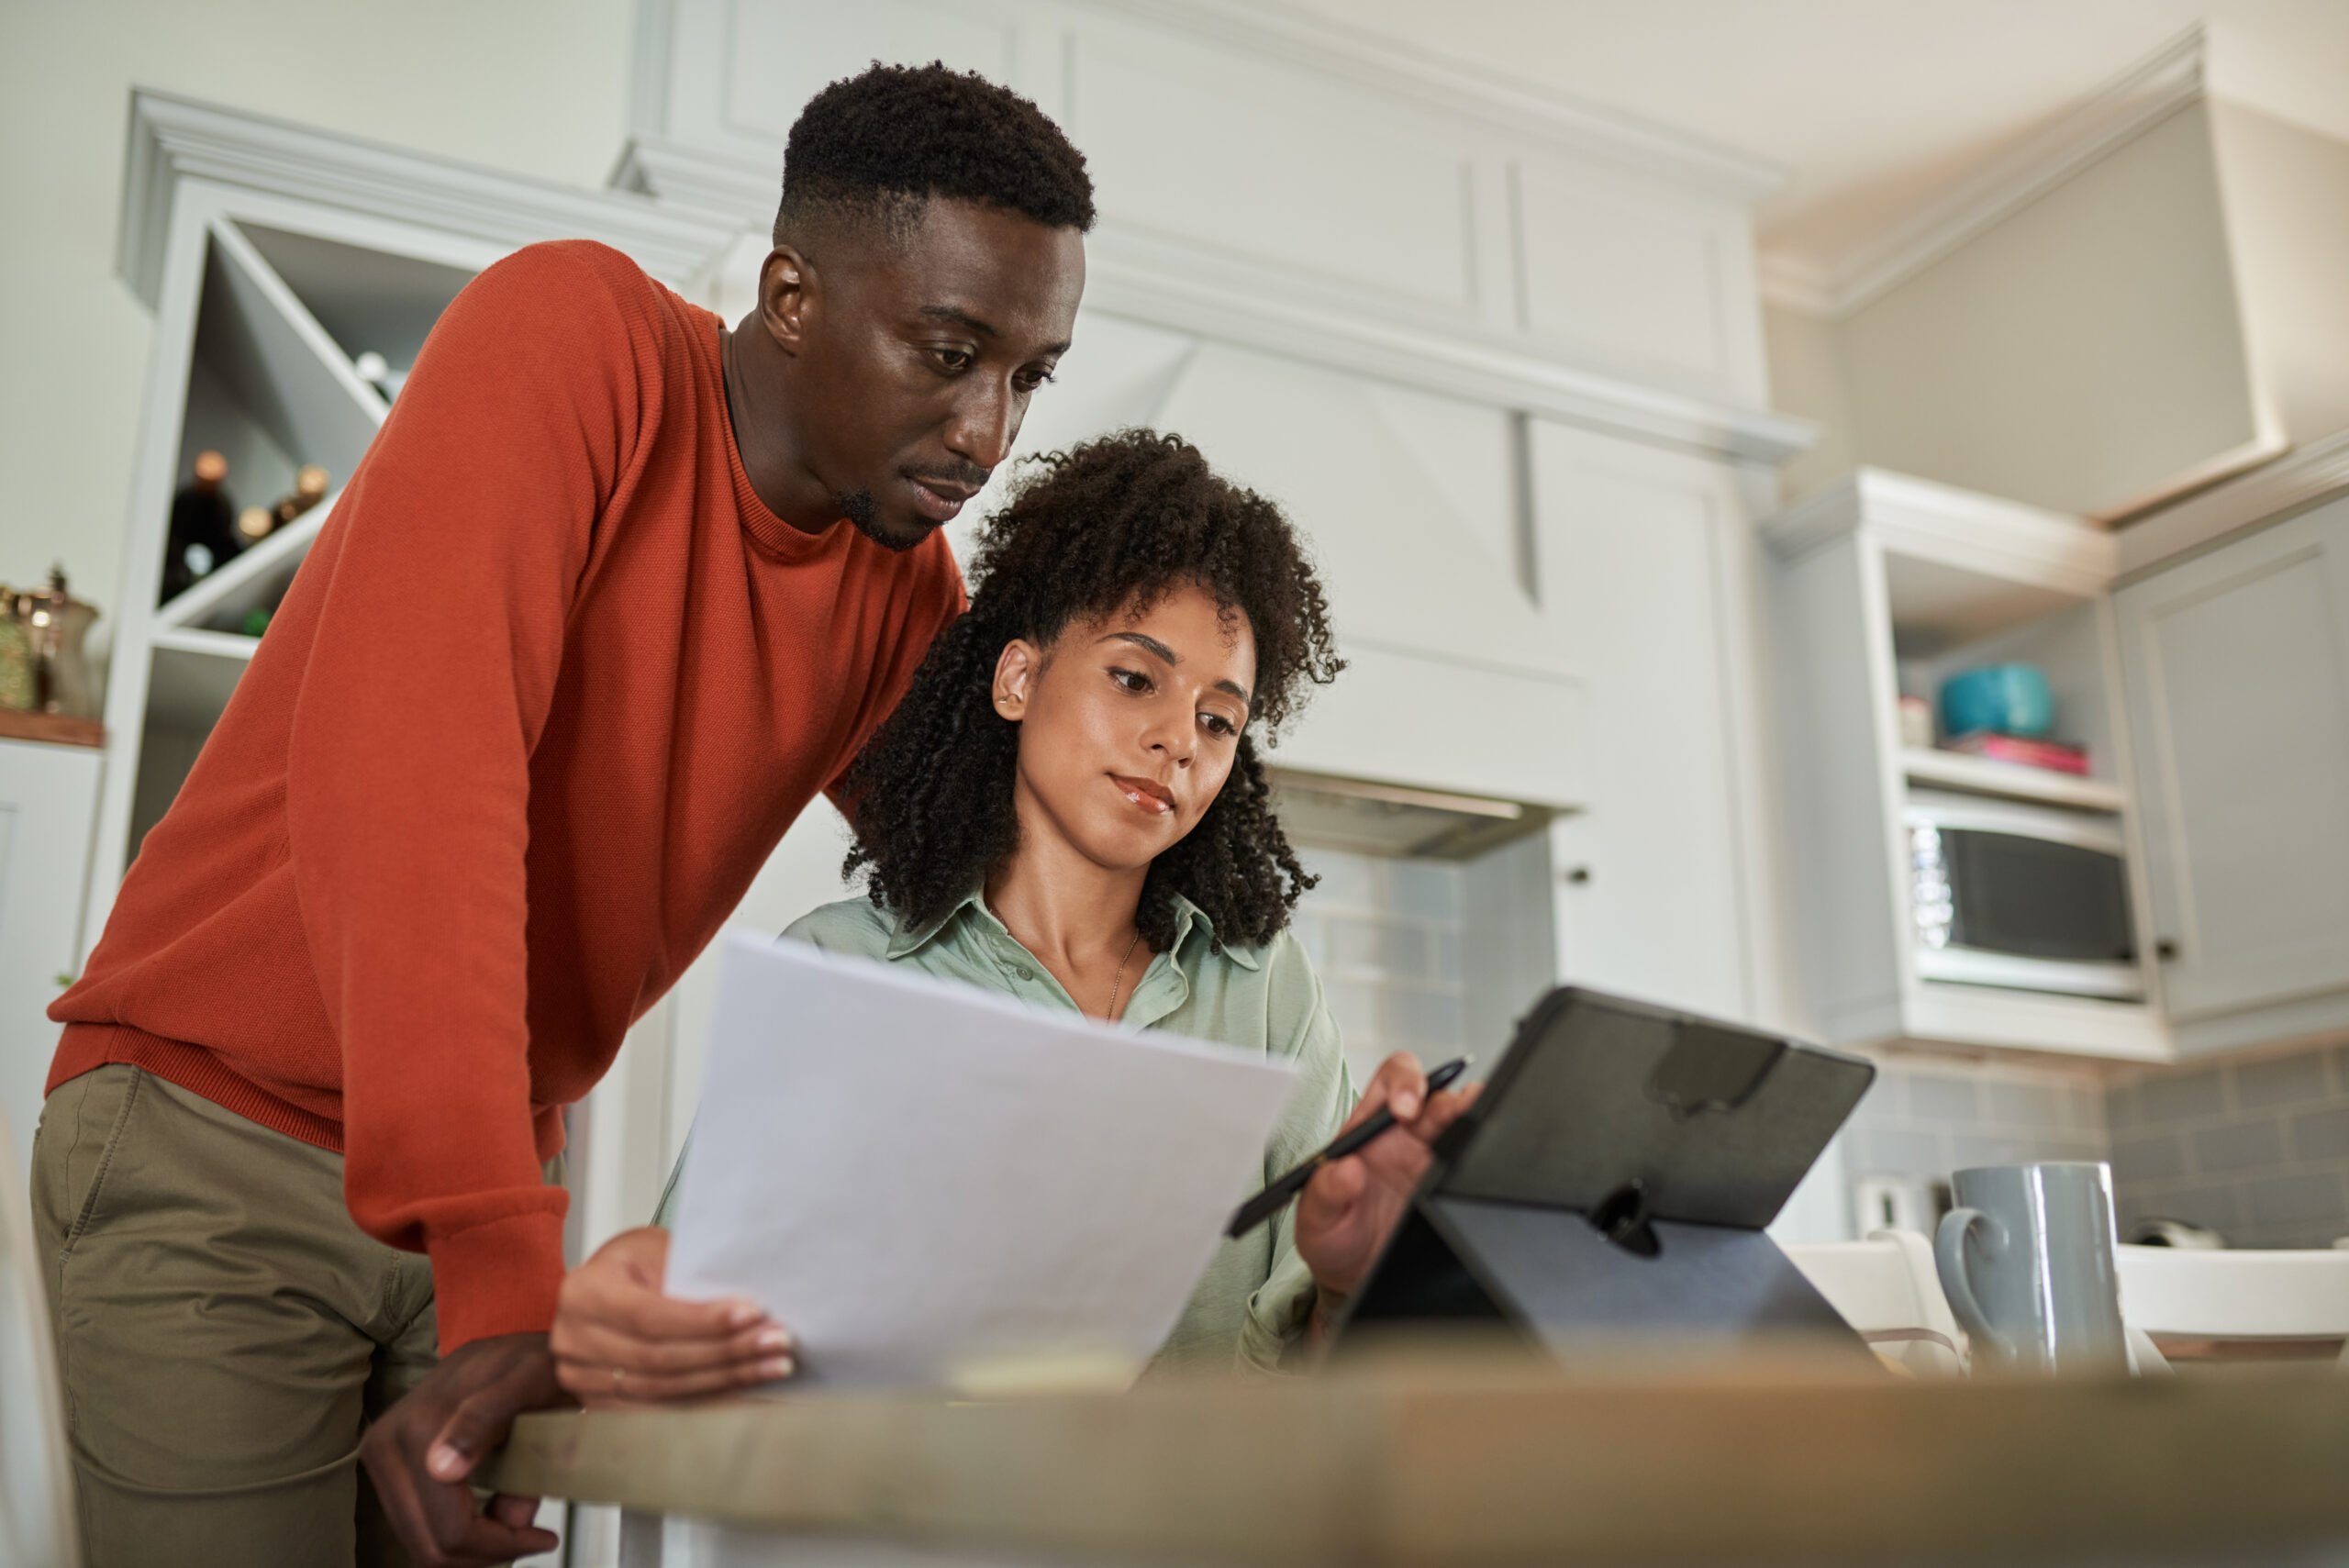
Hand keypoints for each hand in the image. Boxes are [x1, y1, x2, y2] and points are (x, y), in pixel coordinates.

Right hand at [357, 1331, 565, 1566]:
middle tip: (531, 1535)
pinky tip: (492, 1513)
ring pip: (420, 1543)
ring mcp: (380, 1457)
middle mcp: (386, 1445)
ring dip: (471, 1546)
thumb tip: (443, 1470)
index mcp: (418, 1429)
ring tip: (516, 1521)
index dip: (502, 1545)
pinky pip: (416, 1524)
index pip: (452, 1529)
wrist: (513, 1346)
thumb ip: (489, 1417)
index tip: (544, 1537)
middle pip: (429, 1545)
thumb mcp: (531, 1380)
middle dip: (485, 1552)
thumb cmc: (533, 1363)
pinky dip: (455, 1532)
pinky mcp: (386, 1465)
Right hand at [550, 1225, 794, 1405]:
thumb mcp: (656, 1250)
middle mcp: (574, 1341)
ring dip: (726, 1381)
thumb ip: (688, 1275)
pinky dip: (709, 1405)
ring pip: (665, 1391)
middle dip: (727, 1353)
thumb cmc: (635, 1264)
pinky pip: (662, 1411)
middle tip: (778, 1344)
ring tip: (773, 1368)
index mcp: (584, 1293)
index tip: (754, 1315)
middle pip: (661, 1359)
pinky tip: (747, 1397)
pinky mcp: (602, 1405)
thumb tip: (750, 1308)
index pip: (650, 1316)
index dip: (704, 1321)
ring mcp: (583, 1380)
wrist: (604, 1287)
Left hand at [1292, 1052, 1479, 1300]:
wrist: (1358, 1276)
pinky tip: (1490, 1154)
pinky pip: (1477, 1155)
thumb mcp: (1316, 1219)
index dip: (1403, 1083)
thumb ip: (1324, 1193)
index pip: (1391, 1082)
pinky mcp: (1455, 1182)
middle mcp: (1407, 1135)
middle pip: (1437, 1094)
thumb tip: (1345, 1169)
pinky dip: (1487, 1148)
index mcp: (1369, 1128)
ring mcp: (1435, 1157)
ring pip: (1463, 1120)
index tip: (1404, 1109)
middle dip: (1447, 1098)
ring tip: (1479, 1123)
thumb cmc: (1333, 1236)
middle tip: (1452, 1114)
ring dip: (1473, 1116)